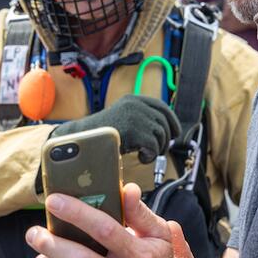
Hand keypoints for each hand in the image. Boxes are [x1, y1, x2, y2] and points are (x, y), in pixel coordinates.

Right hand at [50, 95, 179, 162]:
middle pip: (164, 122)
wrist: (83, 138)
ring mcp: (135, 117)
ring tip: (145, 155)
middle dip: (166, 139)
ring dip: (156, 149)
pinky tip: (140, 158)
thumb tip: (164, 129)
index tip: (175, 133)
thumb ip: (140, 118)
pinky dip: (150, 155)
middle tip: (159, 150)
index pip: (161, 107)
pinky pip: (154, 146)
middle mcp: (136, 105)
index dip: (172, 120)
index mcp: (133, 100)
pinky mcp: (134, 131)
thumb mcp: (122, 119)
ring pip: (161, 135)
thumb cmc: (101, 134)